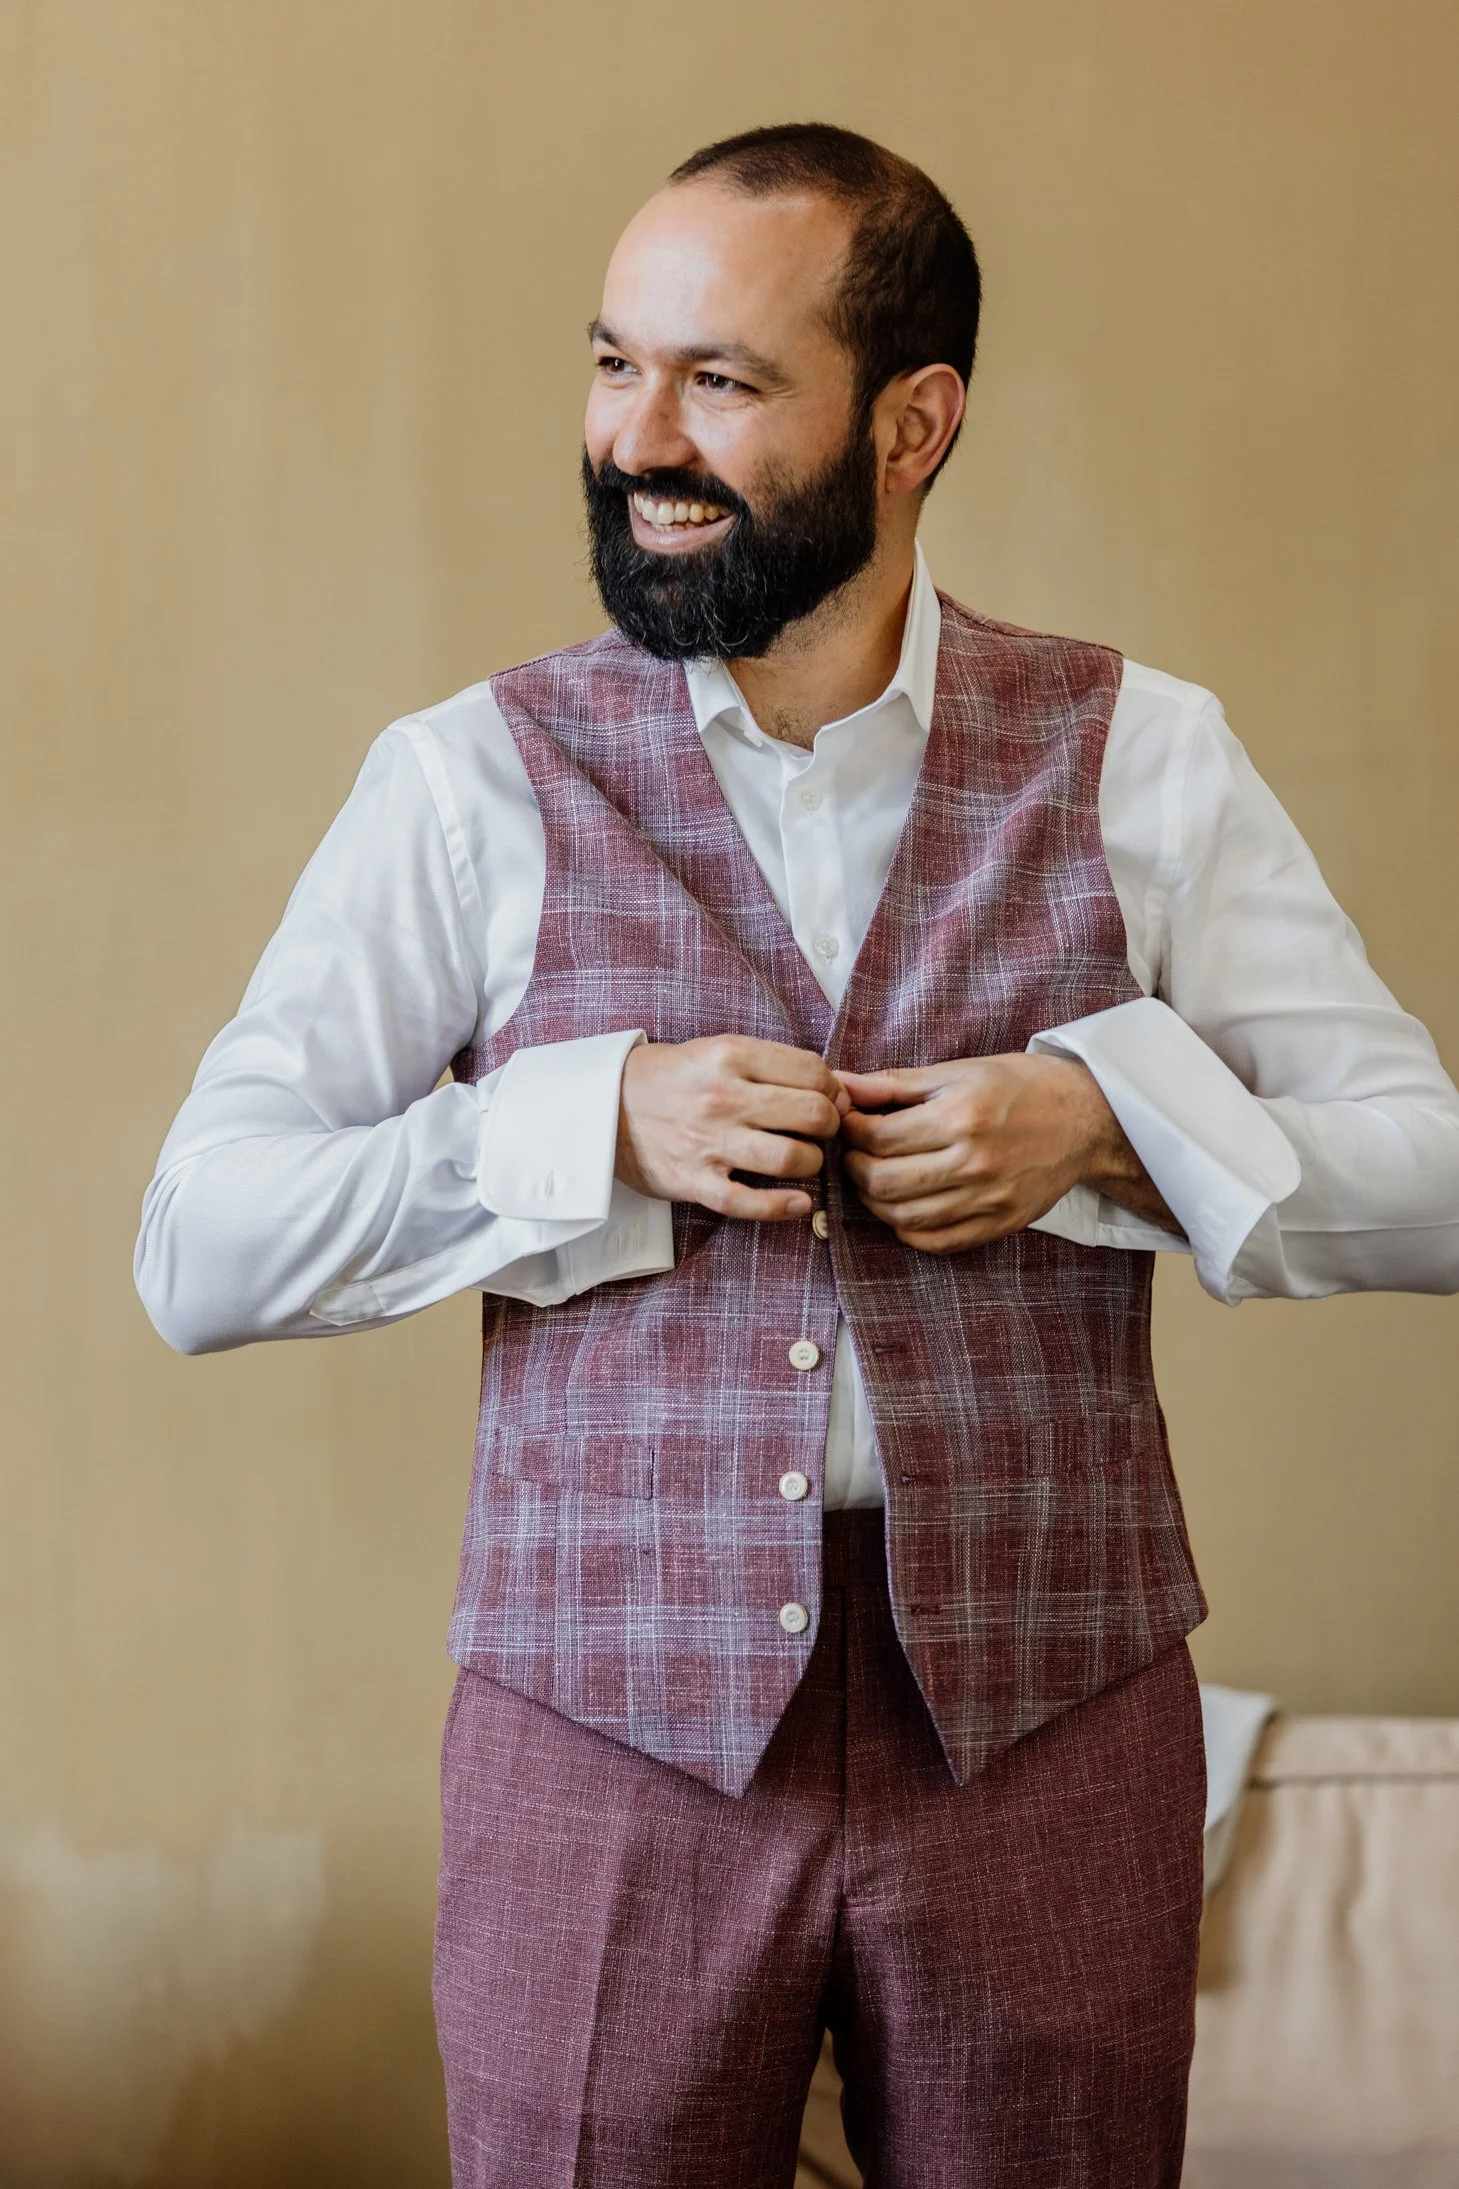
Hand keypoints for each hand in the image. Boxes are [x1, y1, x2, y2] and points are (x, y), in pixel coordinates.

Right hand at [617, 1036, 849, 1219]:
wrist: (603, 1106)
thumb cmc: (671, 1079)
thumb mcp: (717, 1051)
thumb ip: (770, 1064)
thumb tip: (835, 1085)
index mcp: (731, 1056)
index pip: (813, 1072)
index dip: (836, 1090)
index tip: (834, 1101)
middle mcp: (722, 1097)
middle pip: (812, 1114)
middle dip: (831, 1126)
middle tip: (823, 1131)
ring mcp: (707, 1142)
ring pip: (791, 1158)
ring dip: (813, 1163)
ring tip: (805, 1160)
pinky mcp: (693, 1181)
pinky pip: (747, 1203)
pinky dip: (782, 1207)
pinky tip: (801, 1203)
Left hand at [837, 1053, 1174, 1253]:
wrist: (1087, 1119)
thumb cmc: (1022, 1087)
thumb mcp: (961, 1071)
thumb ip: (897, 1084)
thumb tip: (842, 1085)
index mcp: (962, 1116)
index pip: (879, 1138)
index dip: (851, 1132)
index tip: (848, 1124)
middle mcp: (975, 1162)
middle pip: (884, 1183)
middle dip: (855, 1169)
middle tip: (856, 1154)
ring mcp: (989, 1200)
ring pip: (903, 1218)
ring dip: (875, 1202)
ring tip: (876, 1178)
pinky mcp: (1000, 1224)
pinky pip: (936, 1241)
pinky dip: (908, 1229)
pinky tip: (905, 1206)